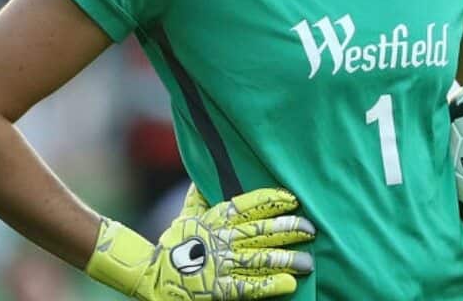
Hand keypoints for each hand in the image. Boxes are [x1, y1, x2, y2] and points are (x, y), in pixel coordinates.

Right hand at [87, 185, 315, 299]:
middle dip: (288, 229)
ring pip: (259, 258)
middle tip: (311, 228)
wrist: (151, 275)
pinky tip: (289, 283)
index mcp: (214, 219)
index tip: (291, 198)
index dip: (270, 200)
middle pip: (260, 231)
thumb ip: (198, 197)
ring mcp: (220, 264)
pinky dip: (270, 284)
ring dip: (286, 259)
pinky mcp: (218, 288)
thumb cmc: (172, 244)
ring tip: (309, 261)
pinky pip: (248, 286)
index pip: (246, 205)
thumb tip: (202, 175)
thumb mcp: (186, 216)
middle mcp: (220, 239)